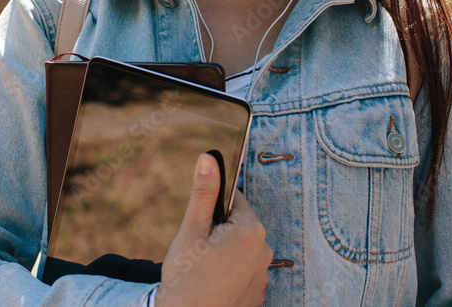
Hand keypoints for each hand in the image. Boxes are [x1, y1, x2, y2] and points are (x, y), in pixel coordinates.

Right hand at [156, 153, 271, 306]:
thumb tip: (209, 158)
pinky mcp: (258, 293)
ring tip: (203, 269)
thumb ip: (204, 192)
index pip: (235, 201)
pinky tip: (212, 283)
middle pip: (239, 226)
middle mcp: (264, 251)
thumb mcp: (191, 229)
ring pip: (240, 249)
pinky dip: (229, 273)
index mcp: (250, 230)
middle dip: (219, 232)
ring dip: (224, 253)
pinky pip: (244, 271)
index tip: (200, 228)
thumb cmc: (187, 276)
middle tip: (198, 250)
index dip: (213, 211)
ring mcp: (263, 275)